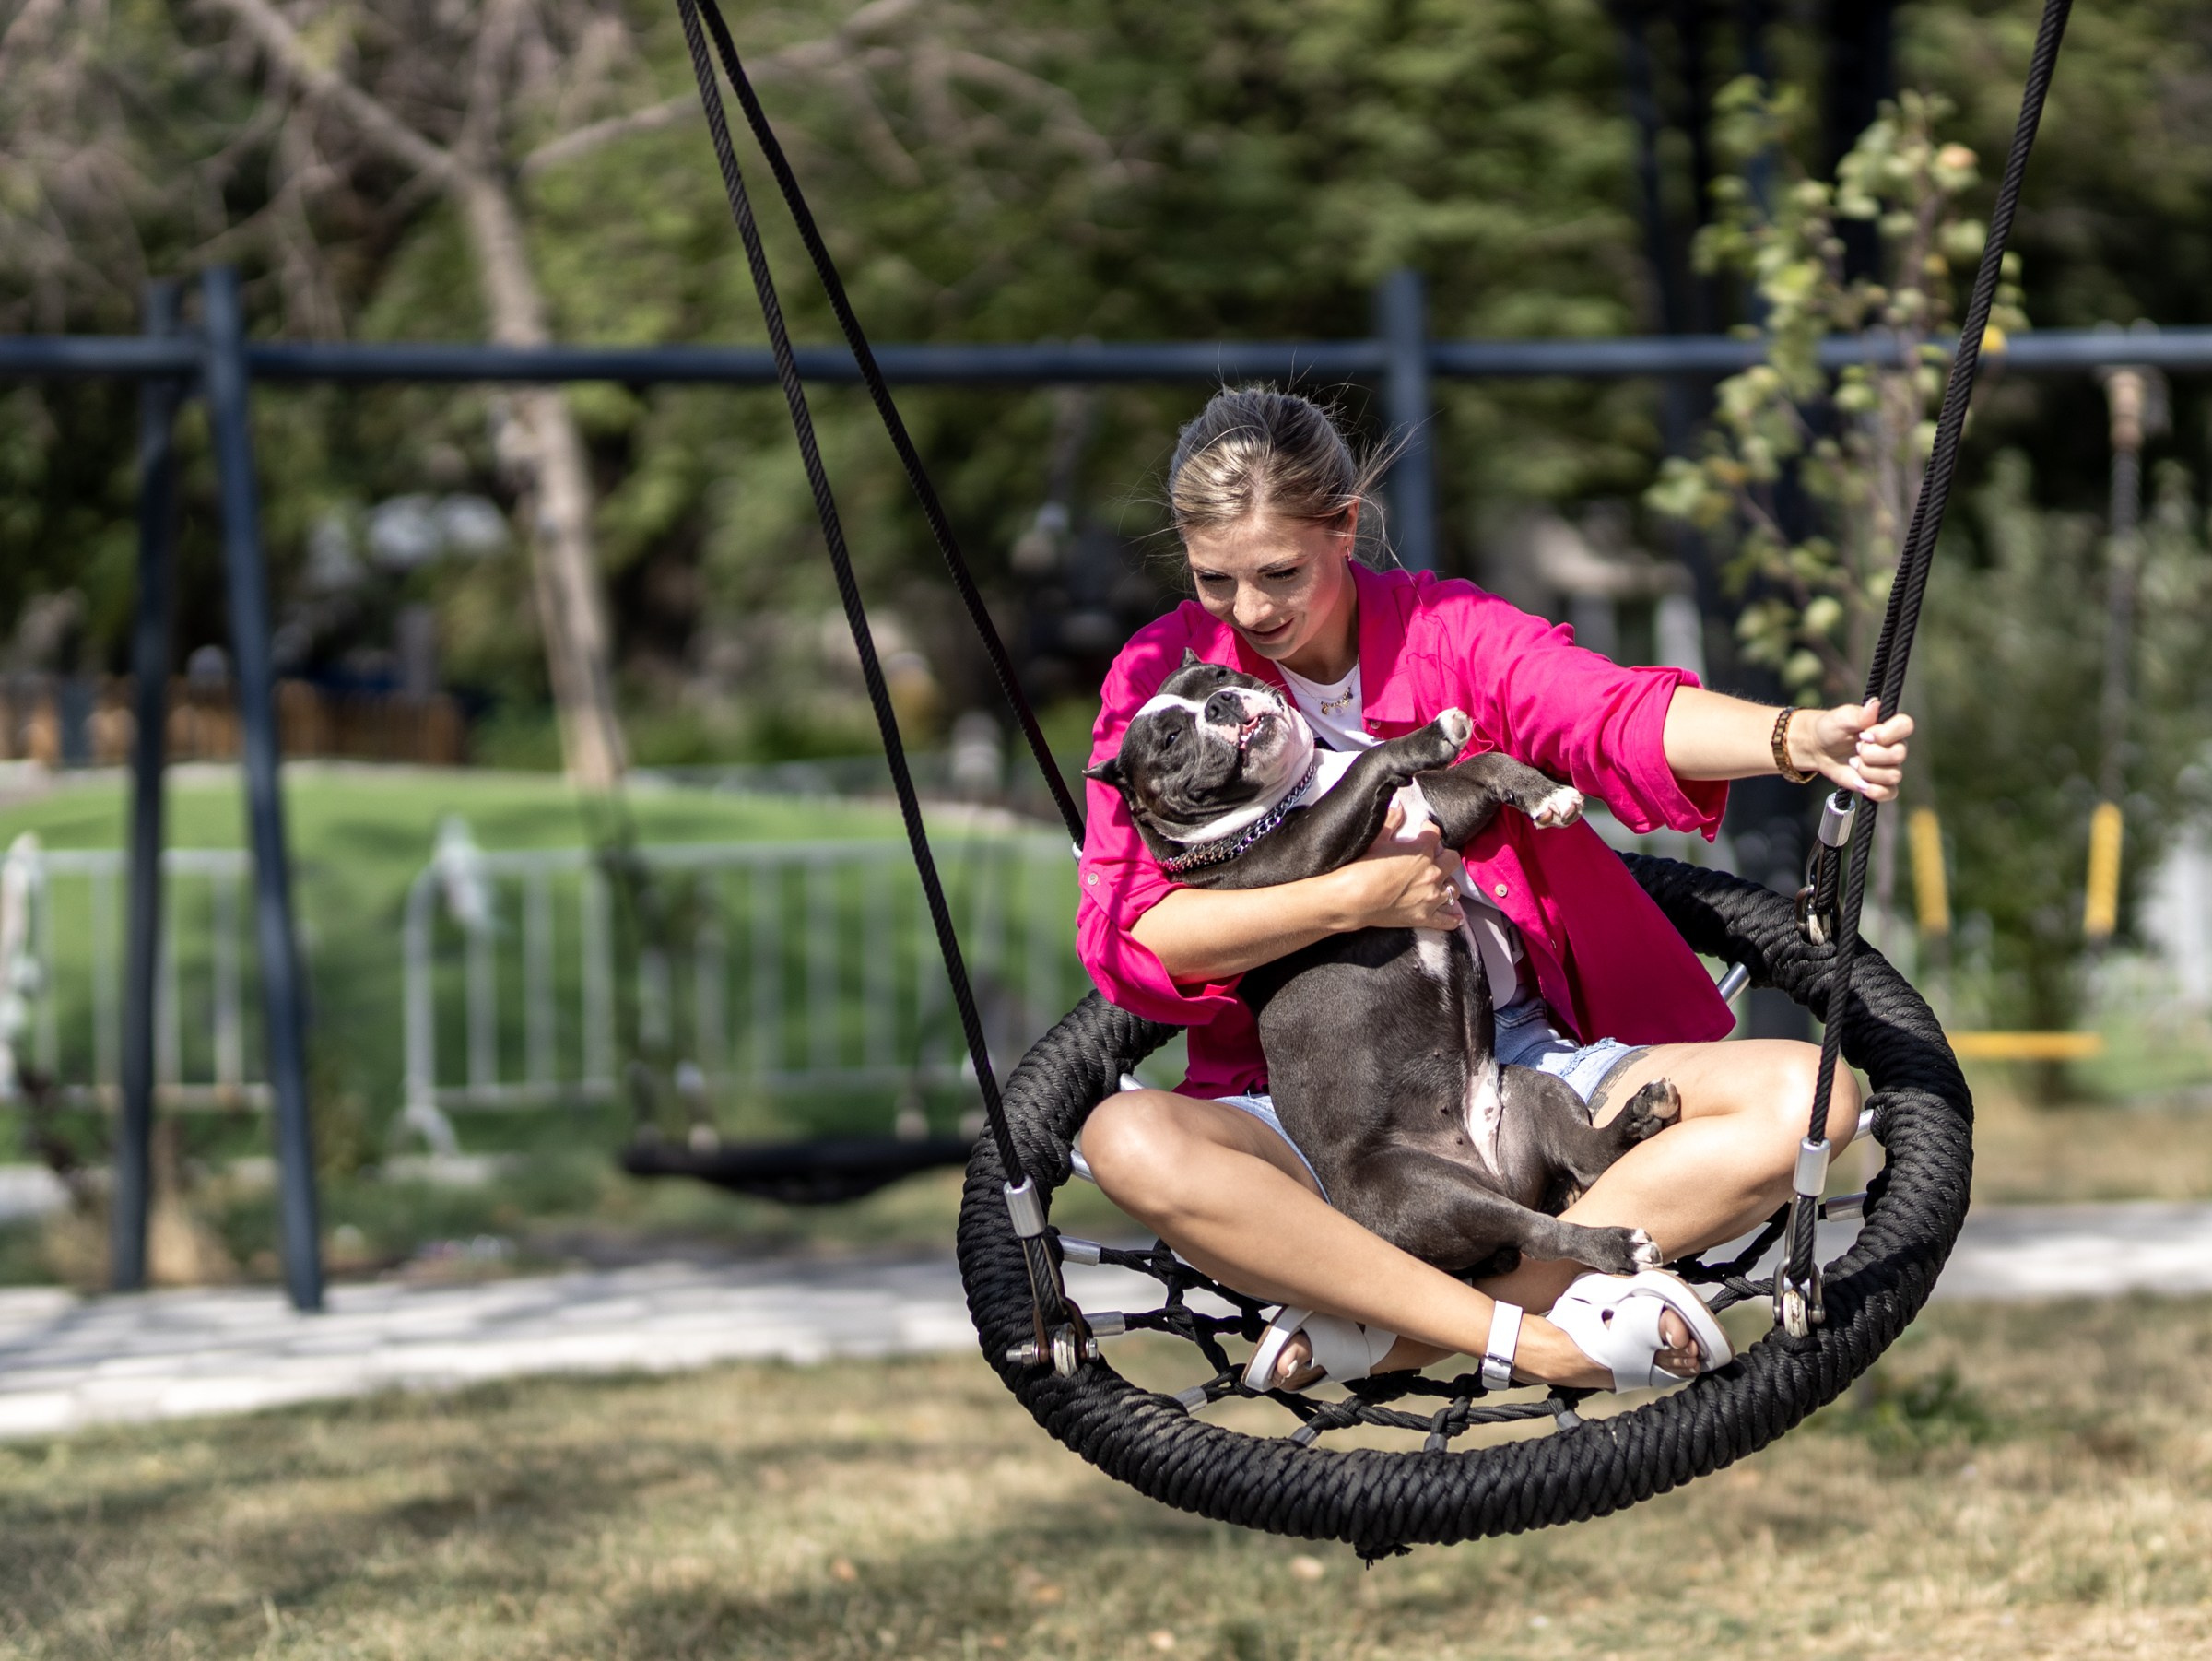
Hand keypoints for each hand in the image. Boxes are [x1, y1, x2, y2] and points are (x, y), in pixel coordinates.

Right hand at [1334, 801, 1463, 930]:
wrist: (1351, 900)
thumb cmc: (1361, 868)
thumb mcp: (1376, 839)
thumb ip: (1391, 821)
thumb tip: (1399, 806)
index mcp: (1422, 851)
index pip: (1435, 834)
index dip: (1429, 831)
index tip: (1424, 831)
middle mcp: (1432, 873)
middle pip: (1452, 860)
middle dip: (1445, 856)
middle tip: (1433, 858)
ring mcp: (1431, 897)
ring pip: (1454, 889)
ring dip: (1448, 884)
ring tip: (1439, 884)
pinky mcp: (1424, 917)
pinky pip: (1448, 919)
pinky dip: (1452, 917)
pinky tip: (1454, 914)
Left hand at [1791, 698, 1914, 801]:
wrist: (1818, 748)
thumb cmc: (1832, 727)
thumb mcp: (1842, 717)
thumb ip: (1859, 714)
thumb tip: (1875, 704)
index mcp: (1888, 725)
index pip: (1906, 726)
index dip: (1887, 733)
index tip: (1864, 735)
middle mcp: (1893, 745)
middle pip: (1899, 754)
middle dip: (1871, 754)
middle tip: (1855, 749)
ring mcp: (1888, 766)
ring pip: (1893, 775)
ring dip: (1867, 771)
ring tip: (1852, 762)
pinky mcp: (1879, 783)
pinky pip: (1890, 793)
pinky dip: (1875, 791)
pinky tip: (1860, 783)